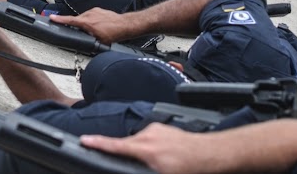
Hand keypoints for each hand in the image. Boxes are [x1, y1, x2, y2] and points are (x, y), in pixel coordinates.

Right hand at [48, 7, 126, 43]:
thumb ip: (88, 39)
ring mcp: (94, 11)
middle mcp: (90, 15)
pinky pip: (91, 15)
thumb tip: (83, 42)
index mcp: (87, 23)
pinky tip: (99, 26)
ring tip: (95, 31)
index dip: (59, 20)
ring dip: (86, 24)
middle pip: (77, 20)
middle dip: (76, 26)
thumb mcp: (99, 41)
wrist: (125, 25)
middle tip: (80, 32)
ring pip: (84, 18)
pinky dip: (92, 21)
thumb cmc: (114, 33)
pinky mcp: (99, 10)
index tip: (52, 18)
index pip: (70, 20)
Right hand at [81, 123, 205, 173]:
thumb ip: (143, 168)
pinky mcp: (164, 128)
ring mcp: (157, 130)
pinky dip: (152, 148)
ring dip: (143, 153)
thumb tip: (132, 167)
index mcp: (146, 149)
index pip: (115, 146)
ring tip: (159, 164)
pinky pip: (150, 139)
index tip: (84, 140)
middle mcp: (149, 135)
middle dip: (125, 154)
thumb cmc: (192, 167)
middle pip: (127, 145)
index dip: (97, 143)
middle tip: (138, 165)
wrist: (212, 153)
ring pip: (140, 143)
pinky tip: (164, 157)